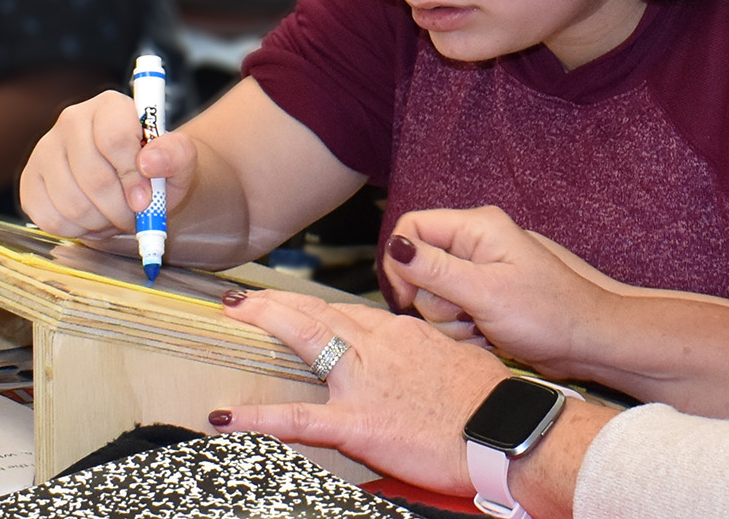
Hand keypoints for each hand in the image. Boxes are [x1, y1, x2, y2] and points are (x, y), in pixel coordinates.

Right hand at [19, 90, 199, 240]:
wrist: (137, 183)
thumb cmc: (158, 169)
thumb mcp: (181, 160)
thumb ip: (176, 155)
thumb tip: (149, 162)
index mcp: (111, 106)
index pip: (114, 140)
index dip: (132, 177)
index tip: (146, 201)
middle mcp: (72, 120)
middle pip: (93, 176)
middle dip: (120, 208)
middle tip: (134, 216)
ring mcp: (45, 149)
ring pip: (71, 202)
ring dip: (101, 222)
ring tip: (117, 216)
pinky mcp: (31, 181)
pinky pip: (49, 218)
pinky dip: (77, 230)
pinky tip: (94, 220)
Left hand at [214, 289, 506, 494]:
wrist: (503, 429)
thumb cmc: (491, 402)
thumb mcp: (461, 362)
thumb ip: (431, 355)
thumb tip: (425, 360)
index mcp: (404, 334)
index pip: (348, 313)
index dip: (313, 306)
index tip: (291, 304)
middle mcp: (380, 346)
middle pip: (318, 314)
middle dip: (276, 303)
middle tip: (241, 299)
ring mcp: (366, 381)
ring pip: (307, 340)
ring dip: (266, 325)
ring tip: (232, 319)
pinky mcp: (358, 422)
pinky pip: (298, 419)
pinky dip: (258, 417)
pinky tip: (226, 416)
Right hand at [385, 207, 619, 376]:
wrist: (584, 342)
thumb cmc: (549, 313)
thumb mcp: (486, 292)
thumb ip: (436, 270)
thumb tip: (394, 247)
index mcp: (478, 228)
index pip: (412, 226)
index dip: (402, 262)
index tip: (409, 297)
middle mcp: (475, 245)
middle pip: (418, 270)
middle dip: (437, 303)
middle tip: (469, 314)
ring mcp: (478, 273)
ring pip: (433, 299)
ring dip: (452, 324)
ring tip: (485, 327)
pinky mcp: (481, 299)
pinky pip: (451, 317)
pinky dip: (463, 333)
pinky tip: (488, 337)